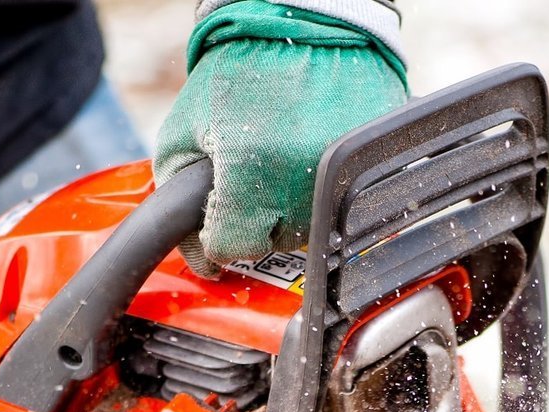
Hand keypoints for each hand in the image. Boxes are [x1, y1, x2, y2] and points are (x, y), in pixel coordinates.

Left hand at [154, 1, 406, 276]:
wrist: (305, 22)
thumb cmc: (240, 67)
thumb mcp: (185, 128)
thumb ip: (176, 192)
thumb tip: (198, 251)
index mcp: (253, 178)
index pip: (231, 248)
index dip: (216, 240)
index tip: (215, 229)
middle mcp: (304, 188)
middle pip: (274, 245)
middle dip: (254, 220)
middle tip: (249, 177)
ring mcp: (344, 181)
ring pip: (311, 232)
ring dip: (291, 209)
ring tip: (281, 158)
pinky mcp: (372, 168)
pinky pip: (344, 204)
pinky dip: (324, 190)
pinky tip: (309, 152)